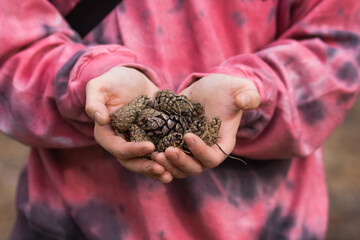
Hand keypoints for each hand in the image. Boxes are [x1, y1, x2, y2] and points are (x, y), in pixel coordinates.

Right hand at [85, 66, 172, 182]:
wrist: (134, 79)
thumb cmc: (113, 81)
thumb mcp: (100, 87)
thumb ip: (95, 102)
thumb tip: (100, 119)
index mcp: (106, 135)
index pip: (118, 148)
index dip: (133, 150)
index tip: (150, 146)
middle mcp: (122, 142)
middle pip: (131, 162)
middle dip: (146, 167)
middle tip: (162, 170)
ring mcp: (138, 143)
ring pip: (145, 162)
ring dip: (156, 170)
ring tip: (170, 175)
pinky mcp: (153, 139)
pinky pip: (158, 154)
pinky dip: (167, 161)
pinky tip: (179, 164)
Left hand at [155, 74, 260, 179]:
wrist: (209, 88)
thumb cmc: (228, 89)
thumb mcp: (240, 89)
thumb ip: (248, 96)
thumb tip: (245, 101)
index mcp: (222, 143)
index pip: (213, 158)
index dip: (201, 152)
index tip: (188, 136)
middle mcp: (206, 150)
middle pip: (195, 168)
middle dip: (180, 162)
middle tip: (166, 151)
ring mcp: (189, 149)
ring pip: (179, 168)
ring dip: (167, 165)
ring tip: (154, 154)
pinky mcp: (175, 142)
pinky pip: (167, 158)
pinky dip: (158, 158)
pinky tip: (146, 149)